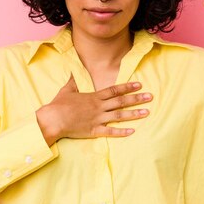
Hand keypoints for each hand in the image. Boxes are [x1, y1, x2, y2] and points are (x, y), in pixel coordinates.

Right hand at [35, 76, 151, 145]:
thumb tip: (72, 72)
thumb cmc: (59, 105)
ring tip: (146, 112)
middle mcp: (98, 107)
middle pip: (121, 102)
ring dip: (134, 114)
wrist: (53, 119)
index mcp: (94, 97)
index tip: (140, 85)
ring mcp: (97, 119)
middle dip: (136, 99)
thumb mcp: (67, 90)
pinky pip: (110, 132)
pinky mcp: (94, 131)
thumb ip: (73, 81)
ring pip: (119, 116)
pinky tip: (132, 131)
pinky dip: (121, 132)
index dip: (128, 87)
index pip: (114, 90)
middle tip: (150, 97)